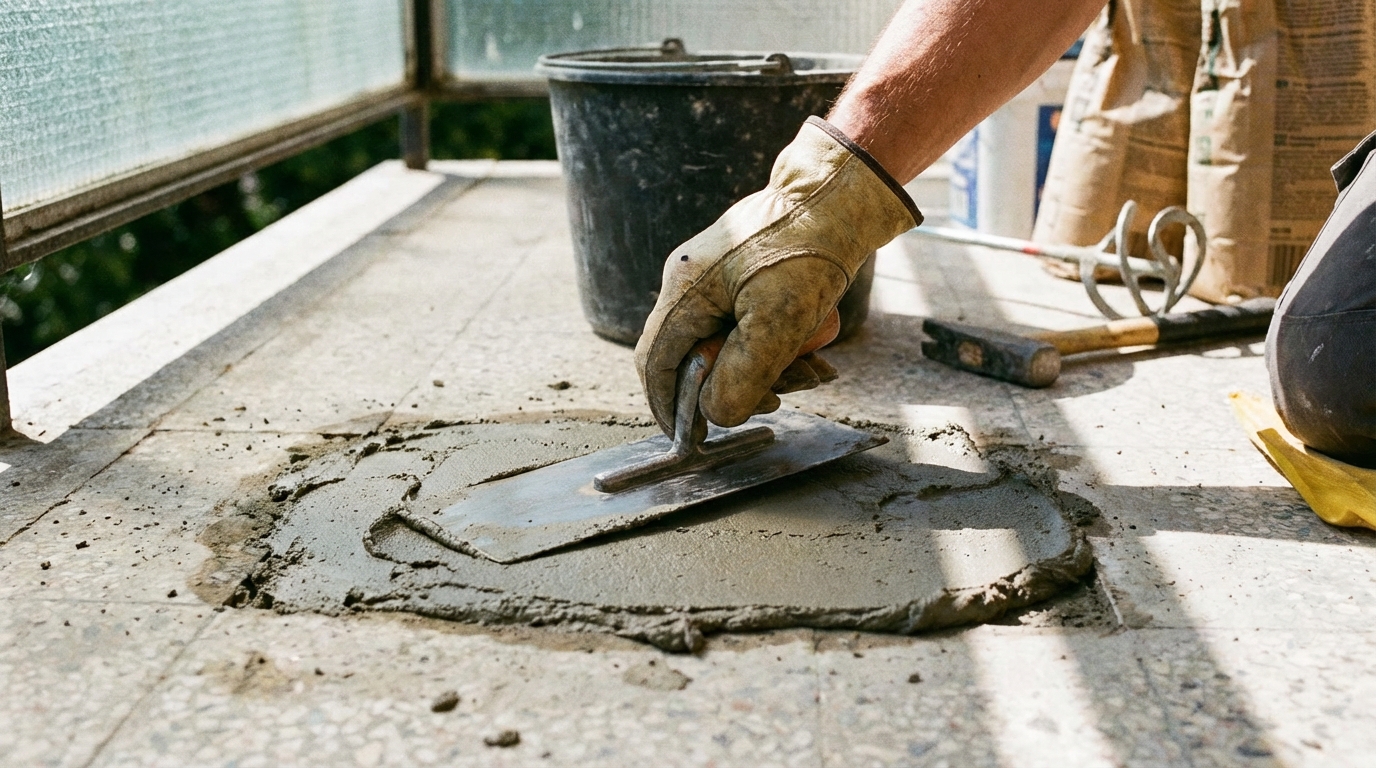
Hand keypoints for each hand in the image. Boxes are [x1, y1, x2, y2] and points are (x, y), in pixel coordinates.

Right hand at [635, 117, 920, 434]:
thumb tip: (712, 415)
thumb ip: (738, 378)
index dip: (669, 406)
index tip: (691, 440)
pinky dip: (780, 345)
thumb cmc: (809, 250)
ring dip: (770, 367)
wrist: (844, 194)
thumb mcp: (777, 325)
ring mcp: (718, 277)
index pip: (654, 363)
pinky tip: (815, 348)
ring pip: (731, 346)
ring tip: (814, 366)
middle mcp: (691, 282)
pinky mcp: (746, 275)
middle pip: (698, 358)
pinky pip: (752, 325)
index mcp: (685, 290)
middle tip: (782, 395)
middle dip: (740, 385)